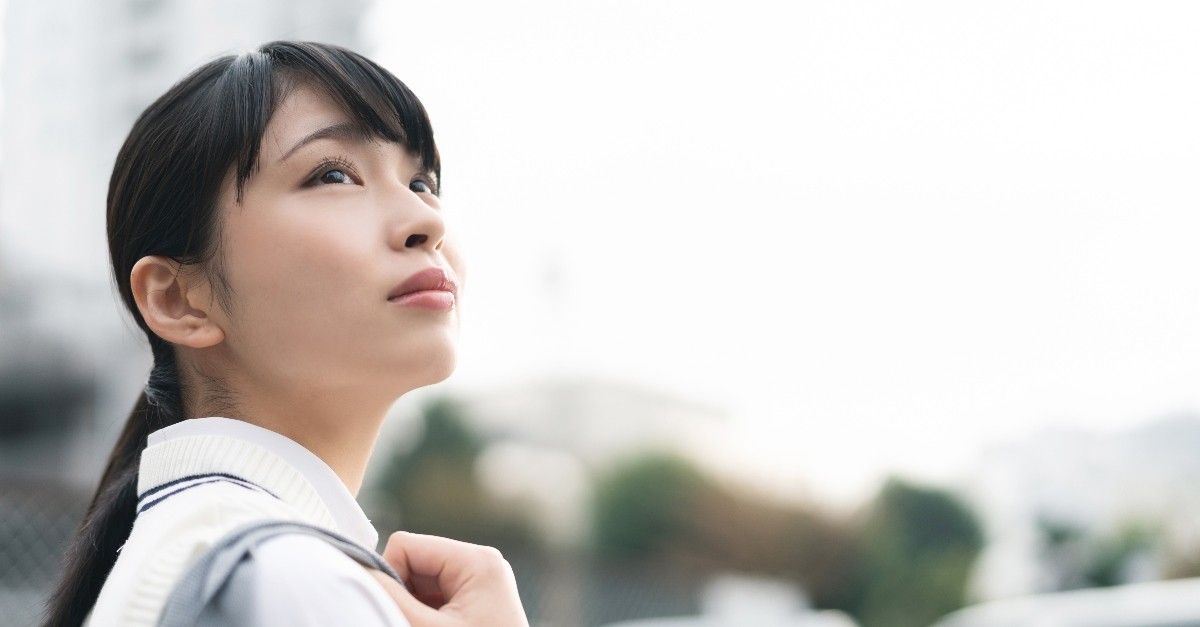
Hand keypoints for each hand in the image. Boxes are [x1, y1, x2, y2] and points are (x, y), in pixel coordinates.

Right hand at [369, 531, 529, 626]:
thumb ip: (390, 597)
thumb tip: (358, 572)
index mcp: (478, 561)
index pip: (406, 545)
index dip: (389, 576)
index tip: (393, 608)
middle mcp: (481, 565)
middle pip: (414, 563)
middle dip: (404, 595)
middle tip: (413, 624)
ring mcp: (479, 585)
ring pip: (420, 584)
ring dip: (413, 609)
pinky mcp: (475, 604)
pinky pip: (433, 600)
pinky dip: (423, 617)